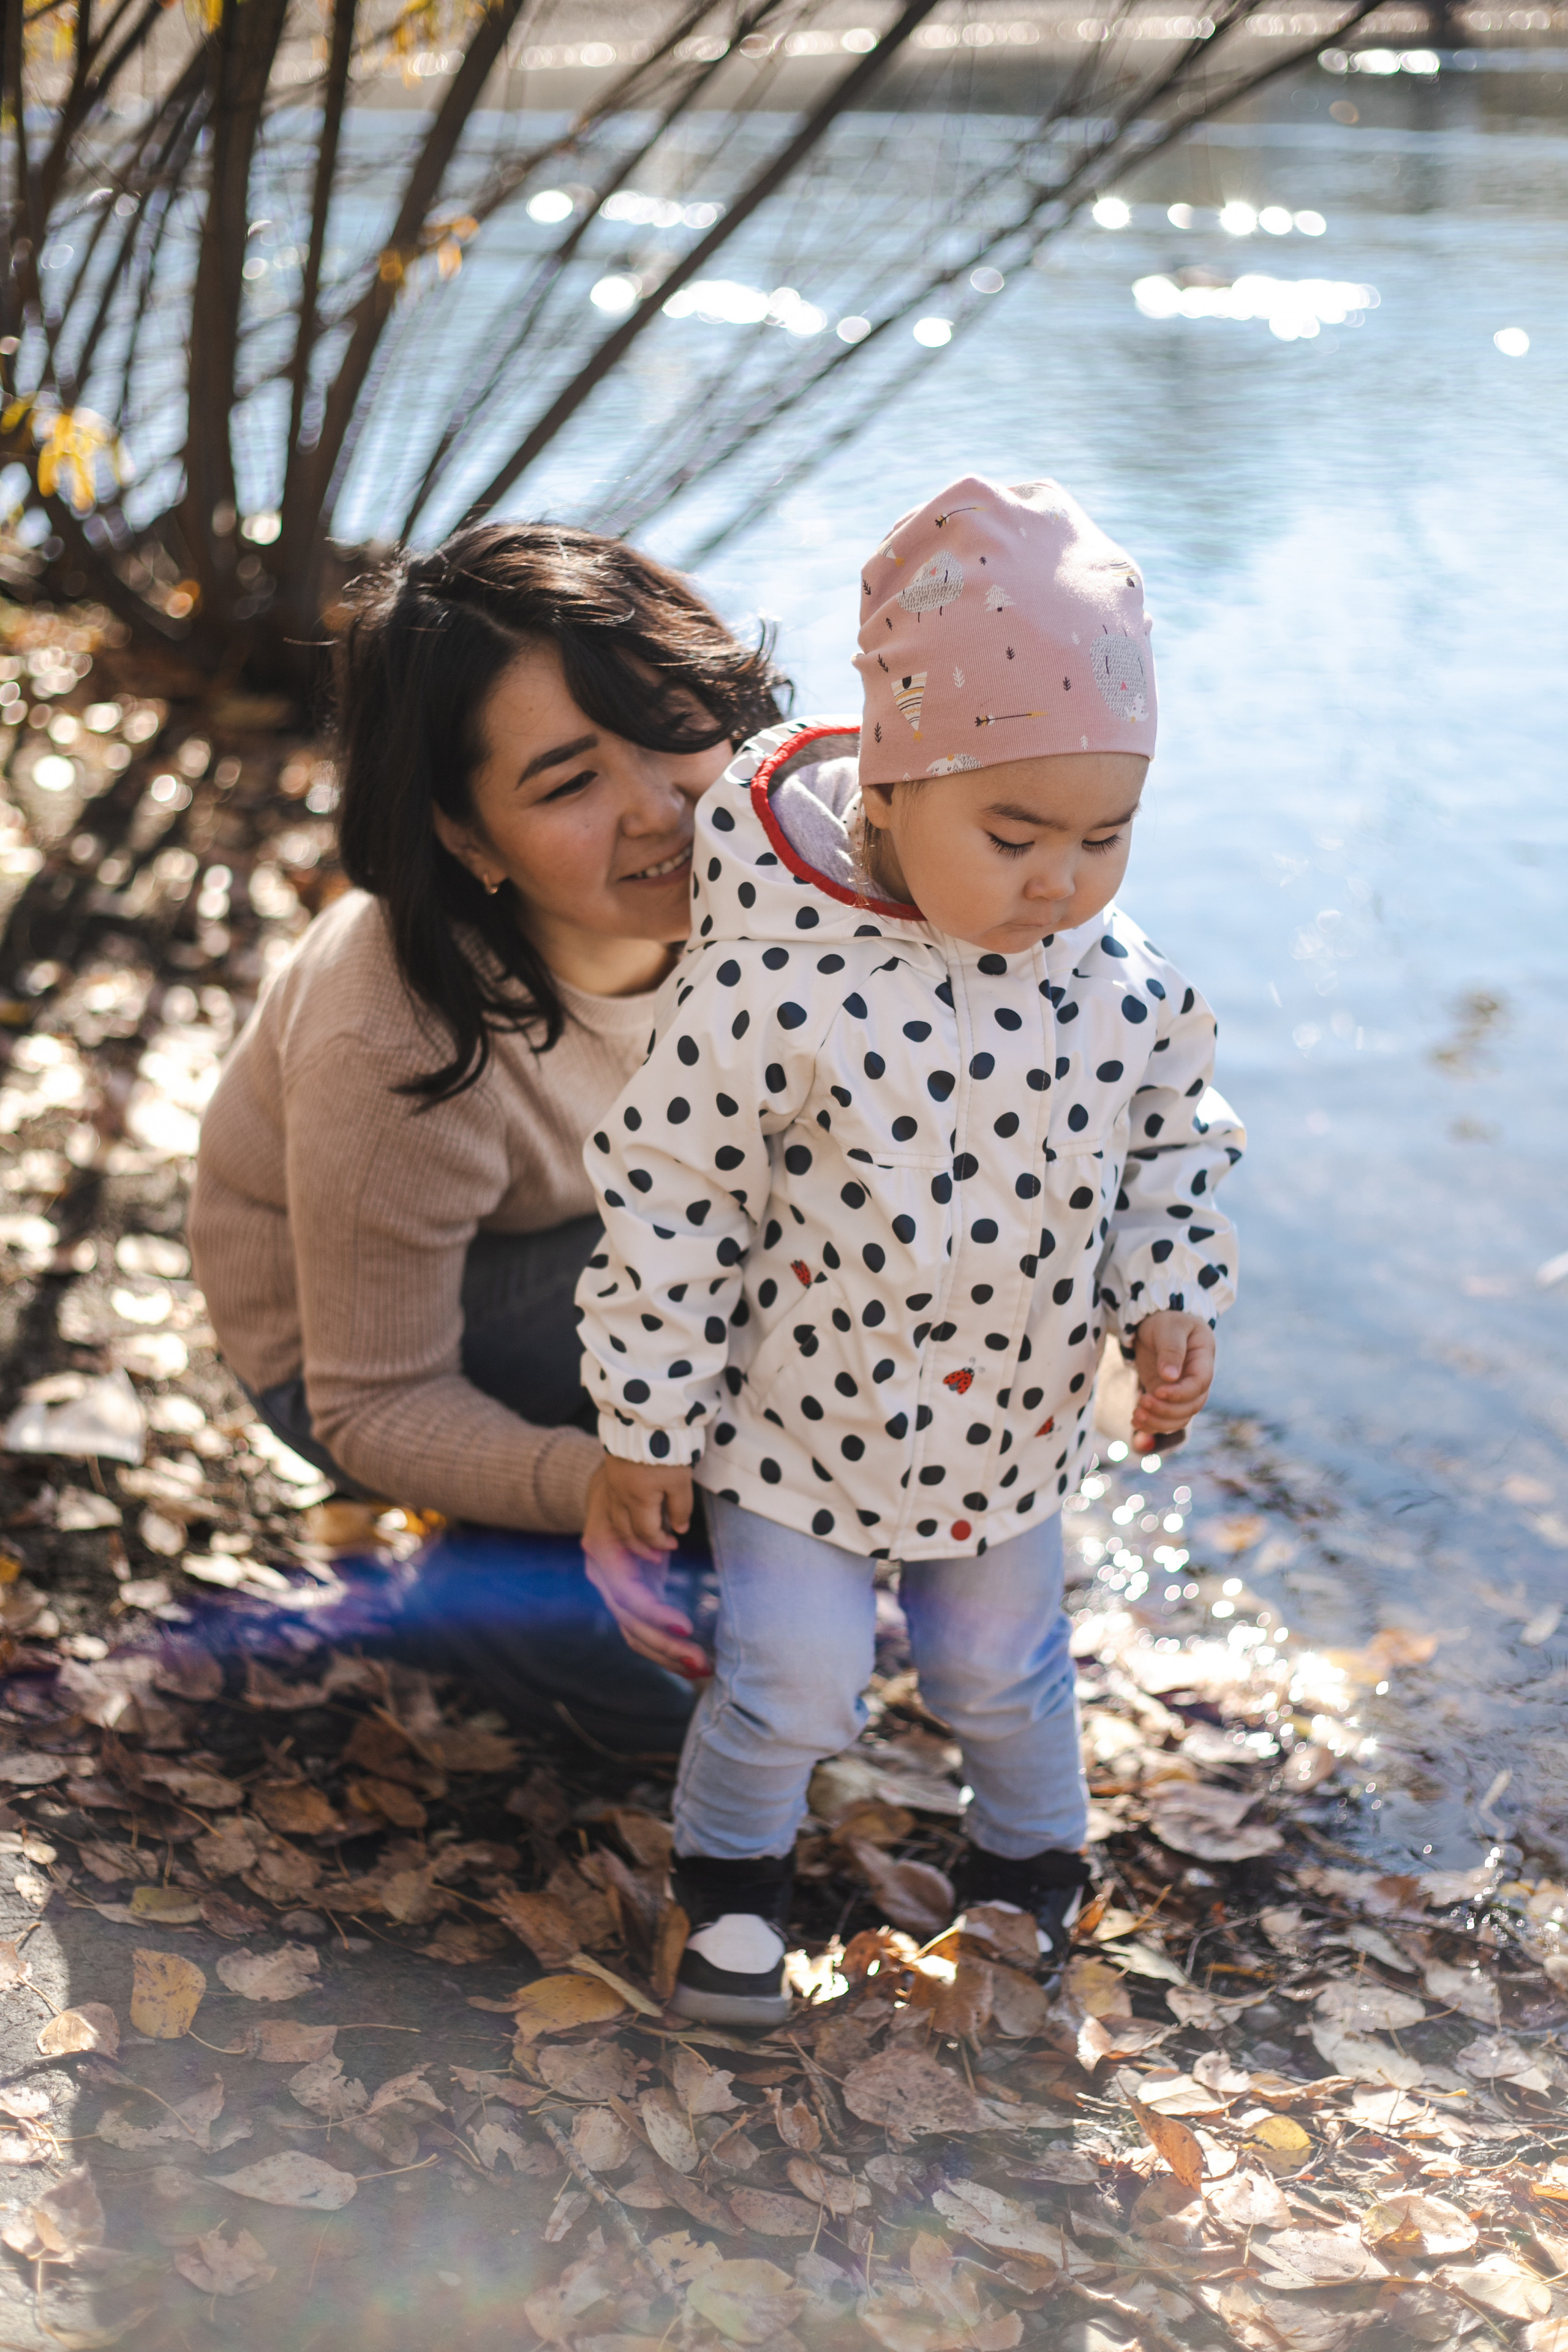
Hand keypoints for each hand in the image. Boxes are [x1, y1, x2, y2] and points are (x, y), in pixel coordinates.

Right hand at [581, 1458, 709, 1678]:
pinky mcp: (628, 1597)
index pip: (627, 1595)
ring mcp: (613, 1589)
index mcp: (603, 1551)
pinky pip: (641, 1630)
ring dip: (668, 1656)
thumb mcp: (644, 1493)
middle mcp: (603, 1575)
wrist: (614, 1480)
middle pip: (631, 1624)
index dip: (655, 1614)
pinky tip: (692, 1661)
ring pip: (635, 1634)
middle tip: (702, 1662)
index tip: (686, 1627)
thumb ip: (657, 1516)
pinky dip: (665, 1647)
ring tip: (704, 1668)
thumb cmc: (634, 1483)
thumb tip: (675, 1533)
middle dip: (666, 1647)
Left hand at [1129, 1311, 1214, 1453]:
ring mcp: (1181, 1390)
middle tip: (1142, 1402)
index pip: (1200, 1384)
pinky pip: (1165, 1418)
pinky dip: (1152, 1425)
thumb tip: (1170, 1377)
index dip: (1181, 1393)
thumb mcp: (1169, 1328)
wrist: (1156, 1322)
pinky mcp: (1166, 1396)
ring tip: (1136, 1415)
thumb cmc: (1166, 1320)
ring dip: (1159, 1422)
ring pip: (1180, 1417)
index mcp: (1203, 1359)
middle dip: (1167, 1410)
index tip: (1158, 1391)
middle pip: (1191, 1406)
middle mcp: (1196, 1379)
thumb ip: (1172, 1350)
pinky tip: (1135, 1421)